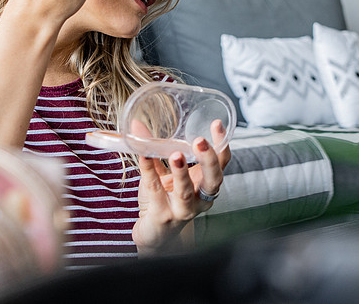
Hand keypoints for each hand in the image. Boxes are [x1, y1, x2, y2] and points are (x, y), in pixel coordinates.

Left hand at [132, 120, 230, 253]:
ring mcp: (183, 210)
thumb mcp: (163, 172)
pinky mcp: (163, 217)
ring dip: (182, 172)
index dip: (221, 143)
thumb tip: (137, 123)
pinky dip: (149, 172)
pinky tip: (143, 156)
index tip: (217, 124)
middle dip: (209, 159)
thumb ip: (155, 149)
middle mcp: (200, 198)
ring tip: (177, 155)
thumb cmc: (164, 200)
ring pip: (186, 192)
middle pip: (213, 179)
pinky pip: (156, 192)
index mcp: (205, 183)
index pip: (221, 162)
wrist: (154, 235)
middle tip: (200, 141)